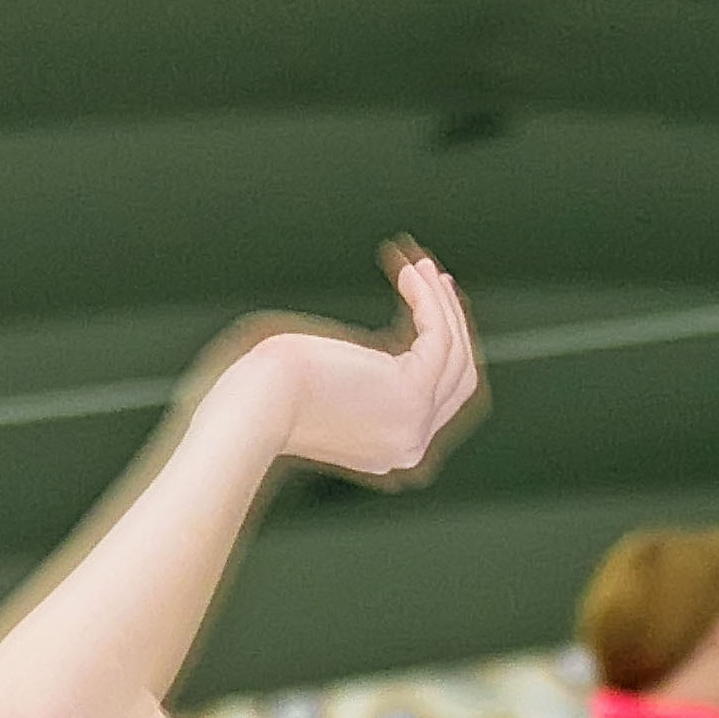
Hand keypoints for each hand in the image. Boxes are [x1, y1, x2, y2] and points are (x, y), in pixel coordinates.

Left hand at [208, 247, 483, 487]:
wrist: (258, 405)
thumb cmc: (273, 395)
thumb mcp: (329, 394)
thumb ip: (363, 387)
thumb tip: (383, 363)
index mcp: (390, 451)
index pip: (439, 399)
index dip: (442, 349)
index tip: (431, 305)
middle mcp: (410, 446)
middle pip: (460, 377)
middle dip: (452, 324)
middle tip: (435, 279)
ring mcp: (415, 424)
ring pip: (455, 352)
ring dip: (440, 302)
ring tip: (419, 265)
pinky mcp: (413, 394)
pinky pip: (439, 334)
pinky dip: (428, 298)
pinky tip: (409, 271)